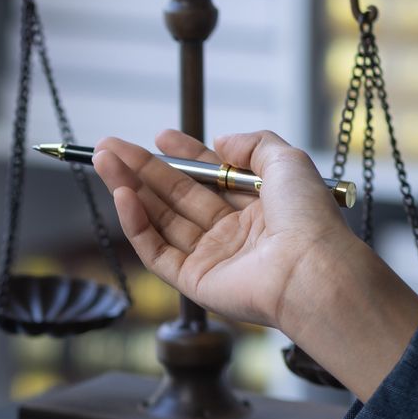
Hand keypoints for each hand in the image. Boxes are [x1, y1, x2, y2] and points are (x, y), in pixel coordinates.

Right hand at [93, 129, 417, 400]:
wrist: (312, 269)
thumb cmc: (309, 219)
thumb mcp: (288, 162)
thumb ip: (254, 144)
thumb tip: (220, 141)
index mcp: (257, 207)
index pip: (210, 178)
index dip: (184, 155)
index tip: (160, 137)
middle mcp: (232, 233)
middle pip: (176, 196)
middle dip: (142, 169)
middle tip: (110, 147)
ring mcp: (211, 258)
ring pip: (160, 219)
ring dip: (129, 189)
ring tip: (105, 162)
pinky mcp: (193, 281)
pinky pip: (156, 250)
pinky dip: (136, 224)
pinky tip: (123, 196)